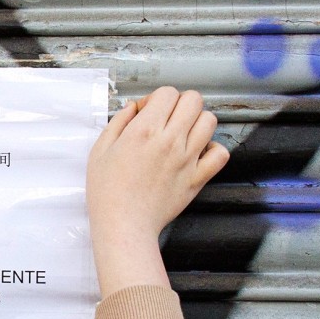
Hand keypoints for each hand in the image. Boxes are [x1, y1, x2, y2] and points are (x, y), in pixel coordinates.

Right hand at [86, 87, 229, 296]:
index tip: (147, 113)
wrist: (123, 225)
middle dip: (179, 104)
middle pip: (193, 100)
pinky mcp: (197, 178)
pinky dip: (212, 149)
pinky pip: (220, 153)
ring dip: (196, 122)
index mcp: (144, 131)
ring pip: (209, 120)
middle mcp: (169, 140)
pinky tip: (196, 153)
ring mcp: (187, 159)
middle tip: (167, 119)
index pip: (167, 93)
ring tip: (182, 135)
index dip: (156, 98)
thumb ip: (117, 123)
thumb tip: (133, 107)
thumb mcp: (99, 152)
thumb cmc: (107, 193)